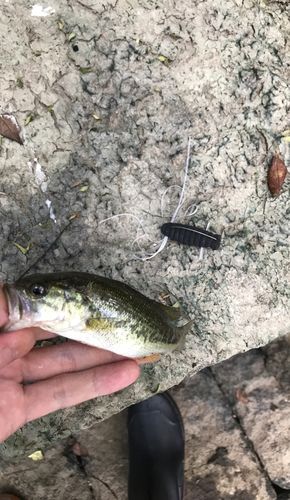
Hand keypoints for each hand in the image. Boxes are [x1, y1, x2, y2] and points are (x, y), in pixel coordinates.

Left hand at [0, 284, 139, 443]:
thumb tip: (29, 297)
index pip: (37, 308)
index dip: (67, 301)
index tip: (97, 295)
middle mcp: (7, 349)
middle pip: (57, 336)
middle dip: (92, 328)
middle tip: (126, 321)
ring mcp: (14, 379)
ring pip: (65, 365)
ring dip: (103, 357)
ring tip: (137, 347)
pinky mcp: (20, 410)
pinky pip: (59, 395)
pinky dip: (93, 386)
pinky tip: (124, 374)